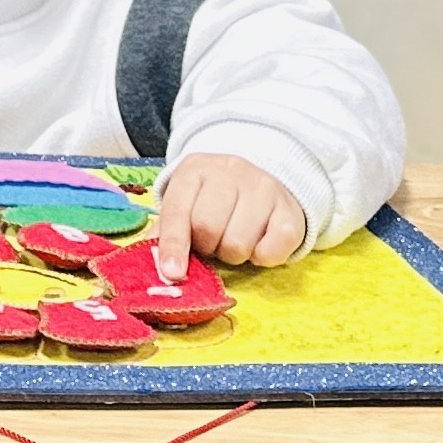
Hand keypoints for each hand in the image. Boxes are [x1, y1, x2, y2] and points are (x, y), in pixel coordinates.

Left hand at [152, 151, 308, 274]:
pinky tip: (258, 245)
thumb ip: (167, 230)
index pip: (178, 210)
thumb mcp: (186, 203)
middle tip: (212, 243)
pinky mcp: (289, 210)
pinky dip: (262, 258)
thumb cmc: (214, 199)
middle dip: (207, 247)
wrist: (261, 178)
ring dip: (233, 255)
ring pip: (238, 243)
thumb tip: (153, 265)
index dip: (173, 245)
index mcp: (194, 169)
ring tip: (234, 240)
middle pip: (208, 227)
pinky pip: (271, 250)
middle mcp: (229, 170)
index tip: (172, 273)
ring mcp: (263, 187)